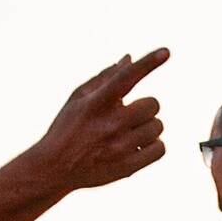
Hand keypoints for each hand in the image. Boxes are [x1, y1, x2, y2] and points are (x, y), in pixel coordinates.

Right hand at [30, 50, 174, 192]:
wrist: (54, 168)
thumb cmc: (68, 127)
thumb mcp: (78, 98)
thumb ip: (105, 77)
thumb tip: (129, 58)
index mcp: (97, 103)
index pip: (126, 77)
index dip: (148, 63)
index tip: (166, 52)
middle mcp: (110, 124)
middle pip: (153, 104)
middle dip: (144, 107)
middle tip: (128, 115)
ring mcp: (120, 147)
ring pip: (158, 126)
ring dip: (147, 127)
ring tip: (128, 133)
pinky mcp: (128, 167)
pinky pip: (160, 149)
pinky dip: (153, 146)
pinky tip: (137, 146)